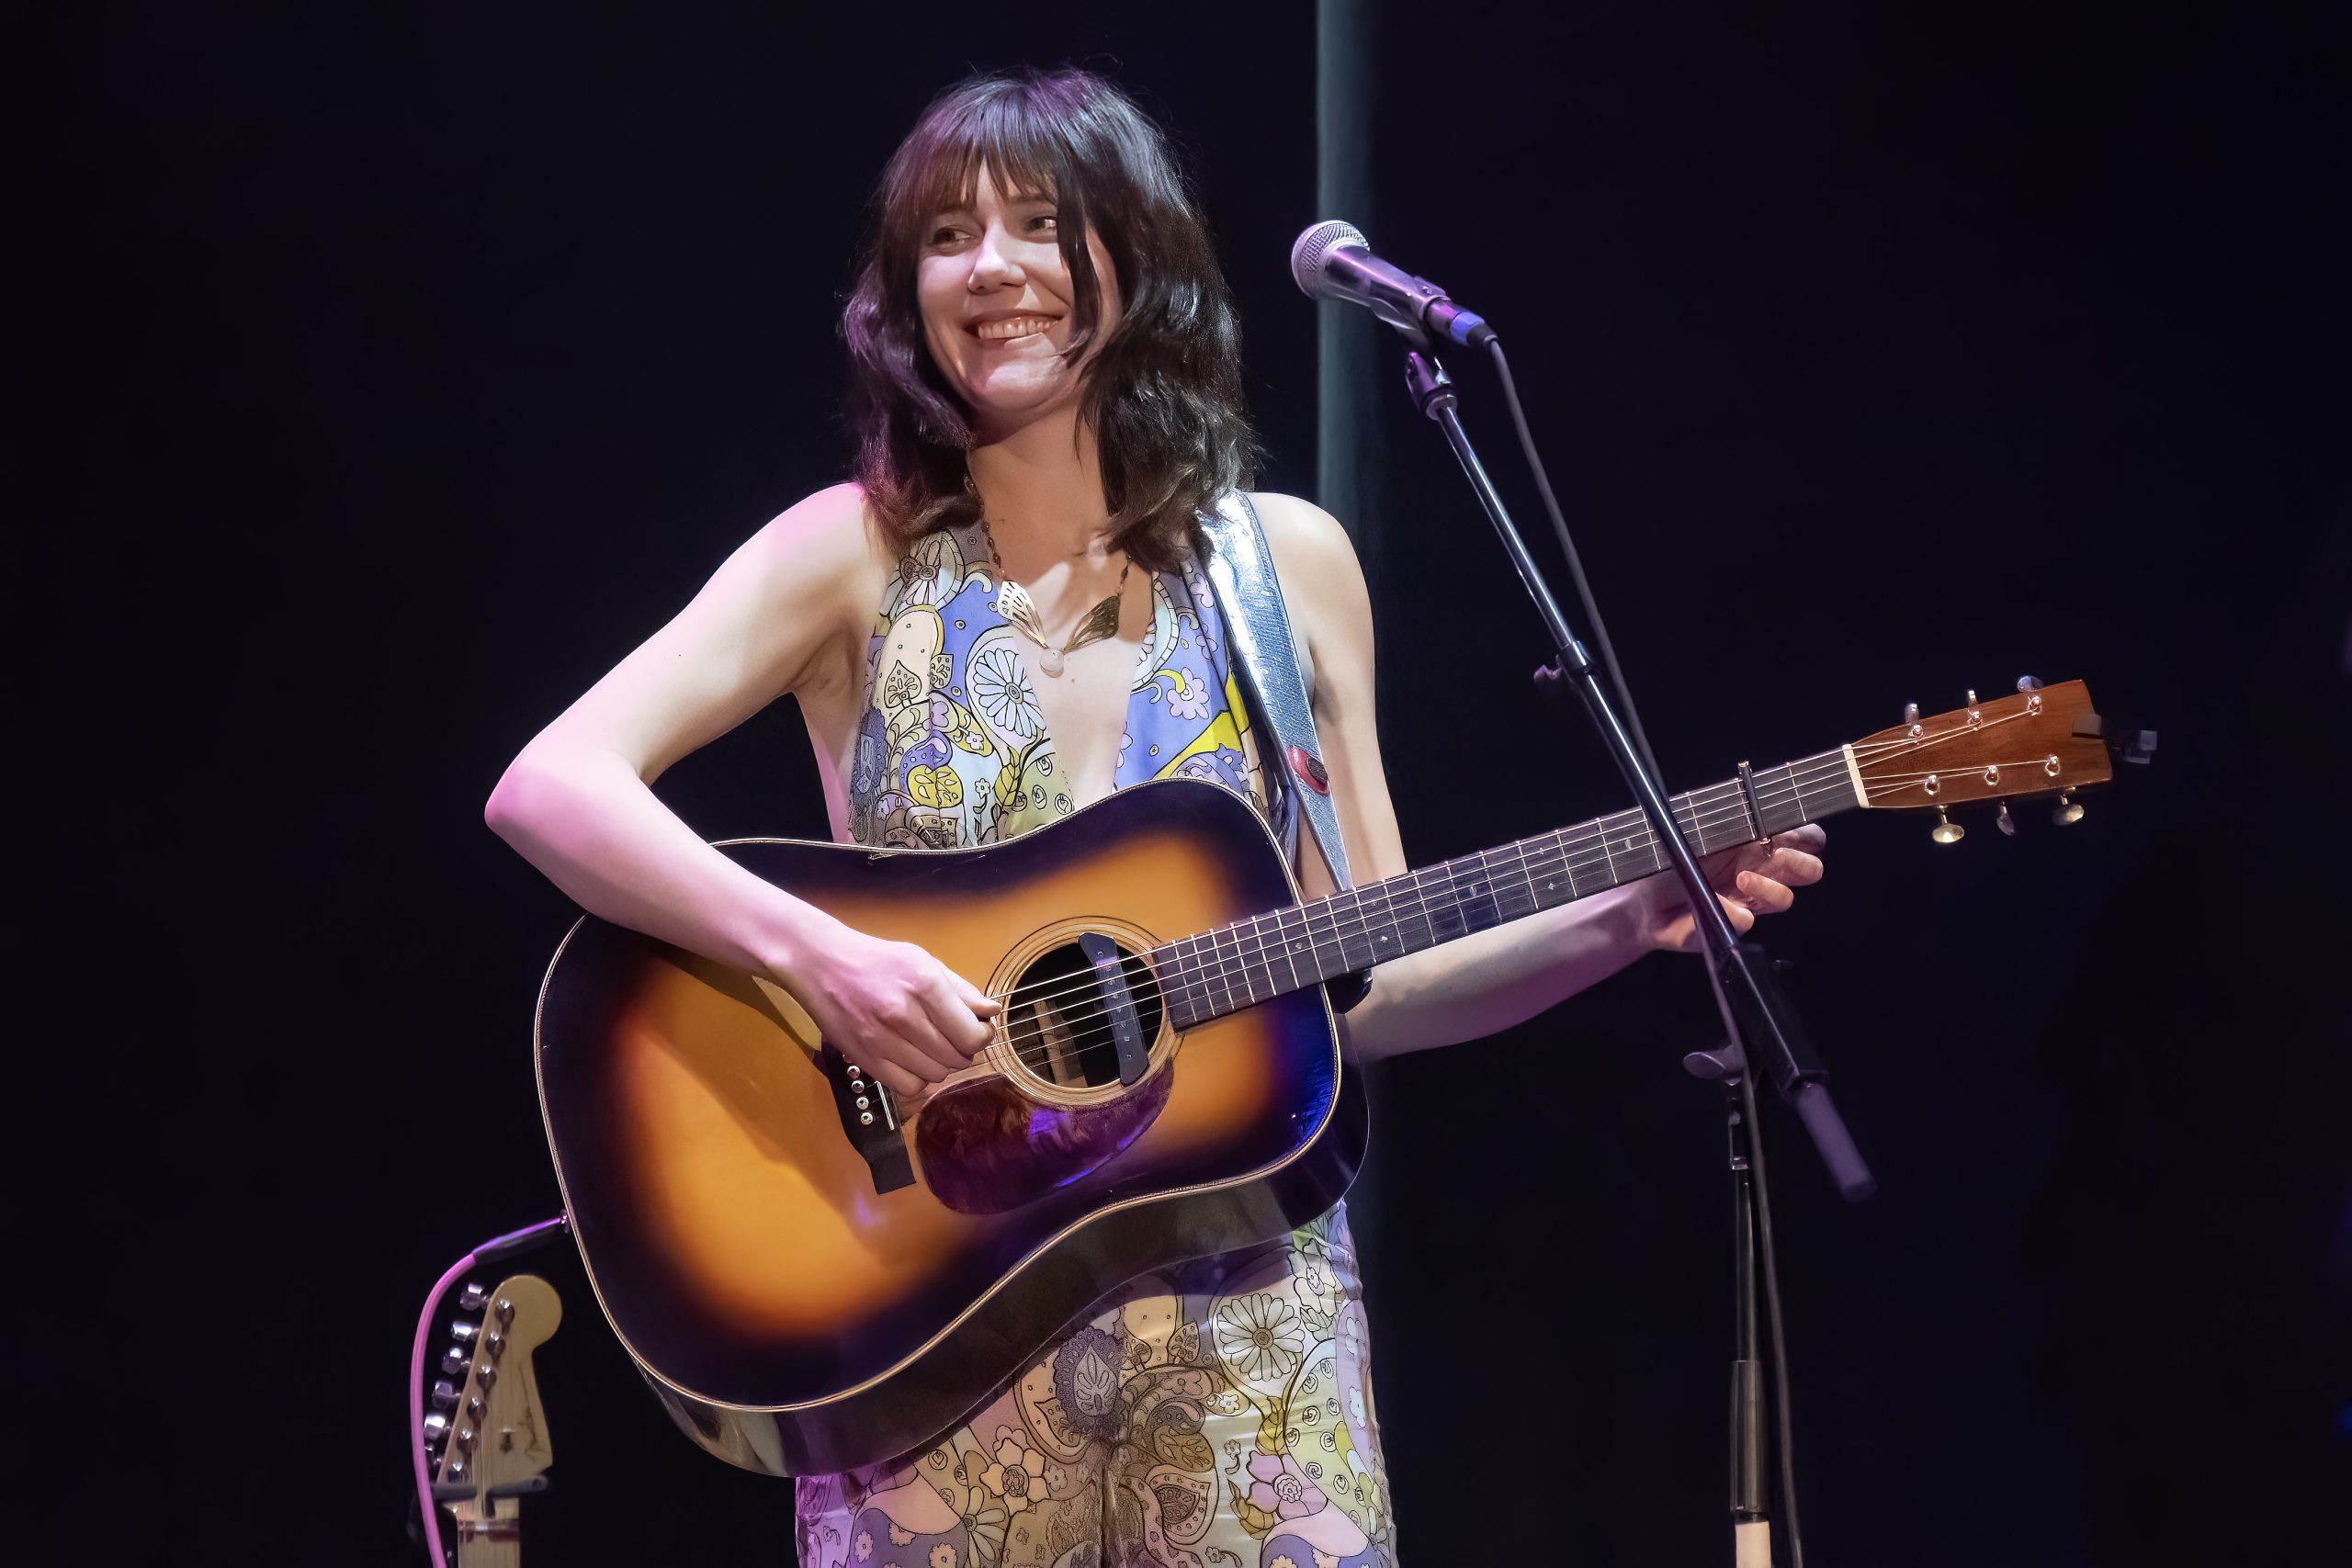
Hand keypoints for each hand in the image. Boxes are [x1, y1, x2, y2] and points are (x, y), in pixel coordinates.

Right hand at [778, 919, 1001, 1097]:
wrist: (821, 966)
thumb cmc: (877, 961)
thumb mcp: (923, 961)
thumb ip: (960, 989)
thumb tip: (991, 1011)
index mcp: (924, 985)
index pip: (971, 1034)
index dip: (982, 1037)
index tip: (978, 1030)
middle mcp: (904, 1015)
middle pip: (957, 1057)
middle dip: (964, 1051)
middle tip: (955, 1038)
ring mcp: (883, 1040)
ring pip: (936, 1074)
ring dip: (941, 1065)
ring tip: (931, 1047)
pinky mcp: (866, 1059)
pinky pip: (909, 1086)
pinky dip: (918, 1078)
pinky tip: (912, 1060)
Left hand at [1641, 825, 1826, 953]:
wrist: (1643, 900)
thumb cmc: (1671, 859)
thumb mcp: (1700, 832)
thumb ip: (1733, 827)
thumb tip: (1763, 834)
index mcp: (1758, 842)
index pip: (1803, 837)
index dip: (1806, 836)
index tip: (1790, 833)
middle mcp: (1762, 870)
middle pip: (1810, 869)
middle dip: (1801, 863)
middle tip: (1778, 855)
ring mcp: (1751, 900)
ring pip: (1787, 898)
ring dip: (1770, 887)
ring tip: (1741, 879)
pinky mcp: (1735, 924)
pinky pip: (1748, 920)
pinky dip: (1734, 910)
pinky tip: (1717, 902)